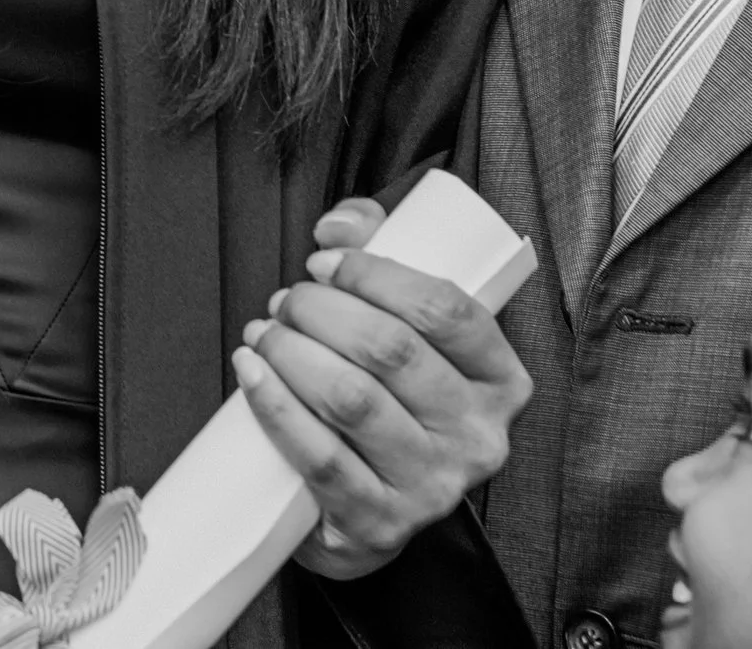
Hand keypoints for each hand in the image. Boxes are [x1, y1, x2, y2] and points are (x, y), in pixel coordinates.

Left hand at [233, 197, 532, 579]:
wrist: (372, 508)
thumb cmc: (393, 397)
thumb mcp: (407, 323)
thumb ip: (379, 247)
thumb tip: (337, 226)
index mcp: (501, 381)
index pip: (445, 310)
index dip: (375, 274)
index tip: (323, 261)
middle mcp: (477, 437)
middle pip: (390, 350)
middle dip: (321, 309)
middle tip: (286, 301)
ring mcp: (431, 487)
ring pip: (352, 399)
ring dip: (292, 351)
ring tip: (264, 333)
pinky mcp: (377, 524)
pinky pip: (320, 457)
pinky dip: (276, 406)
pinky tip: (251, 372)